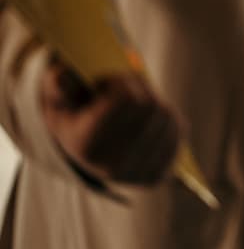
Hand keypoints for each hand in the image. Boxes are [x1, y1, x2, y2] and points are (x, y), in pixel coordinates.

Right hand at [39, 61, 182, 186]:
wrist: (86, 153)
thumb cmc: (75, 117)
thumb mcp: (61, 100)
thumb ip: (59, 84)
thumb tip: (63, 73)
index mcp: (85, 146)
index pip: (125, 97)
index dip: (118, 81)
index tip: (105, 84)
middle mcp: (110, 167)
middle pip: (149, 105)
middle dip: (140, 88)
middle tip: (124, 90)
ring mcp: (136, 175)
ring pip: (167, 115)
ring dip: (156, 100)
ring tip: (135, 105)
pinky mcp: (156, 175)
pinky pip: (179, 130)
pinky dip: (170, 117)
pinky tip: (150, 119)